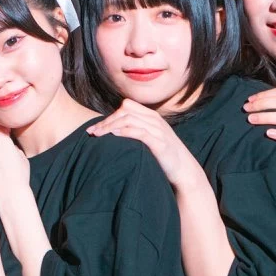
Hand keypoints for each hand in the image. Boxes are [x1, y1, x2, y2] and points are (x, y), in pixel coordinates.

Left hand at [90, 100, 206, 193]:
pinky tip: (113, 136)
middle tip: (91, 132)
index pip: (127, 106)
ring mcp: (158, 130)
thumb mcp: (151, 138)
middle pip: (124, 111)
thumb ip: (137, 131)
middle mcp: (155, 120)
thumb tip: (113, 132)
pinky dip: (124, 131)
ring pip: (129, 119)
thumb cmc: (163, 156)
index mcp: (152, 117)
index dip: (110, 114)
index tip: (96, 127)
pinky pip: (139, 132)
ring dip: (110, 126)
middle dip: (106, 120)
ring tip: (97, 135)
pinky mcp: (159, 142)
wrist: (184, 170)